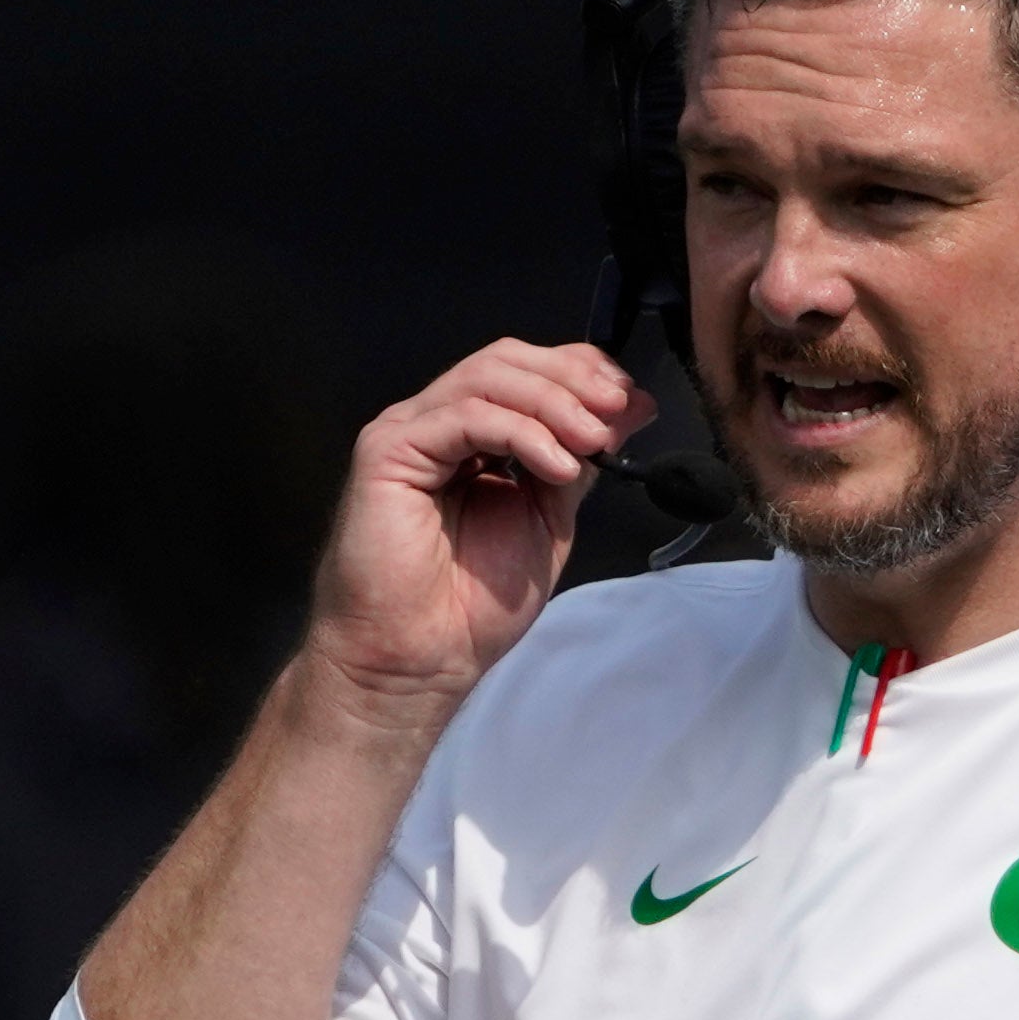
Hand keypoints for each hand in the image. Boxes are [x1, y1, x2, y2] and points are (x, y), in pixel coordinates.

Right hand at [299, 338, 648, 724]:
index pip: (527, 372)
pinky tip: (556, 465)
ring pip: (486, 377)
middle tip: (613, 410)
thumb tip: (629, 410)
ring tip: (591, 442)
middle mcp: (439, 424)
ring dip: (552, 403)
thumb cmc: (472, 605)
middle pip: (506, 360)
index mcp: (474, 437)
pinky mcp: (388, 450)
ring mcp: (410, 432)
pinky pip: (463, 417)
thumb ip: (580, 461)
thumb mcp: (548, 520)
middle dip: (570, 378)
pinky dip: (520, 432)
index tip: (630, 399)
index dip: (579, 371)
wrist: (422, 659)